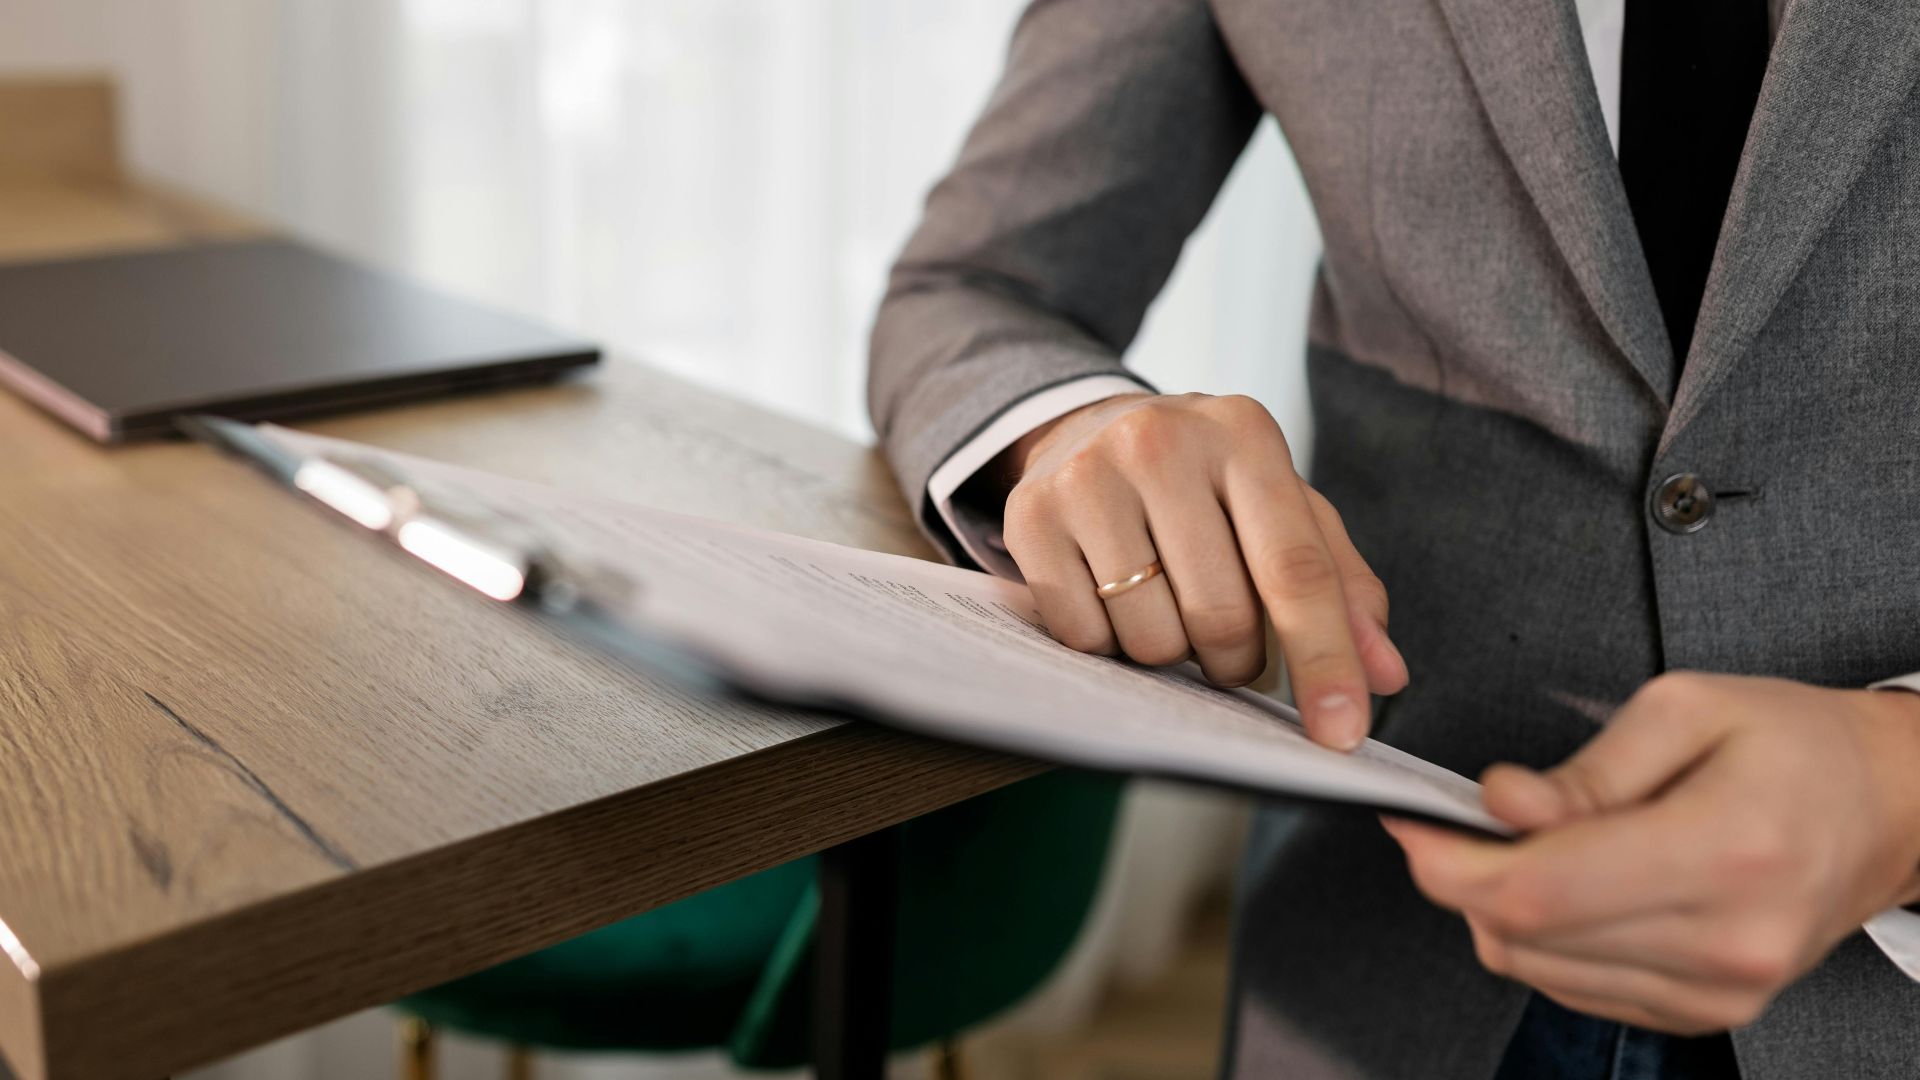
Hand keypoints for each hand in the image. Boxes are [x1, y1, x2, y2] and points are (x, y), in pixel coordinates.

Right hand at [999, 392, 1406, 748]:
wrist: (1091, 431)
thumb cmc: (1208, 486)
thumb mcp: (1285, 512)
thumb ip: (1343, 588)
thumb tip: (1385, 675)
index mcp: (1245, 436)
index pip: (1295, 570)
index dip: (1324, 660)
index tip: (1342, 735)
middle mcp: (1161, 442)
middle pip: (1220, 616)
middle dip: (1235, 662)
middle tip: (1228, 649)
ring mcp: (1088, 475)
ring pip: (1150, 636)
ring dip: (1169, 655)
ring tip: (1164, 608)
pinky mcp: (1031, 514)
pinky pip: (1083, 635)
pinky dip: (1107, 645)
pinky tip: (1111, 600)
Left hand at [1384, 672, 1919, 1033]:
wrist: (1885, 806)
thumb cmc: (1796, 745)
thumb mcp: (1685, 708)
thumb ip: (1583, 769)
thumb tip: (1500, 805)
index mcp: (1725, 851)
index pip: (1541, 891)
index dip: (1451, 864)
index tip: (1412, 827)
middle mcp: (1728, 940)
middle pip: (1526, 938)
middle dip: (1466, 878)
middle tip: (1456, 825)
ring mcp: (1721, 991)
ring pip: (1538, 970)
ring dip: (1503, 909)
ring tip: (1531, 845)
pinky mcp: (1706, 1013)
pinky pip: (1575, 987)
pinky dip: (1546, 938)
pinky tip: (1572, 885)